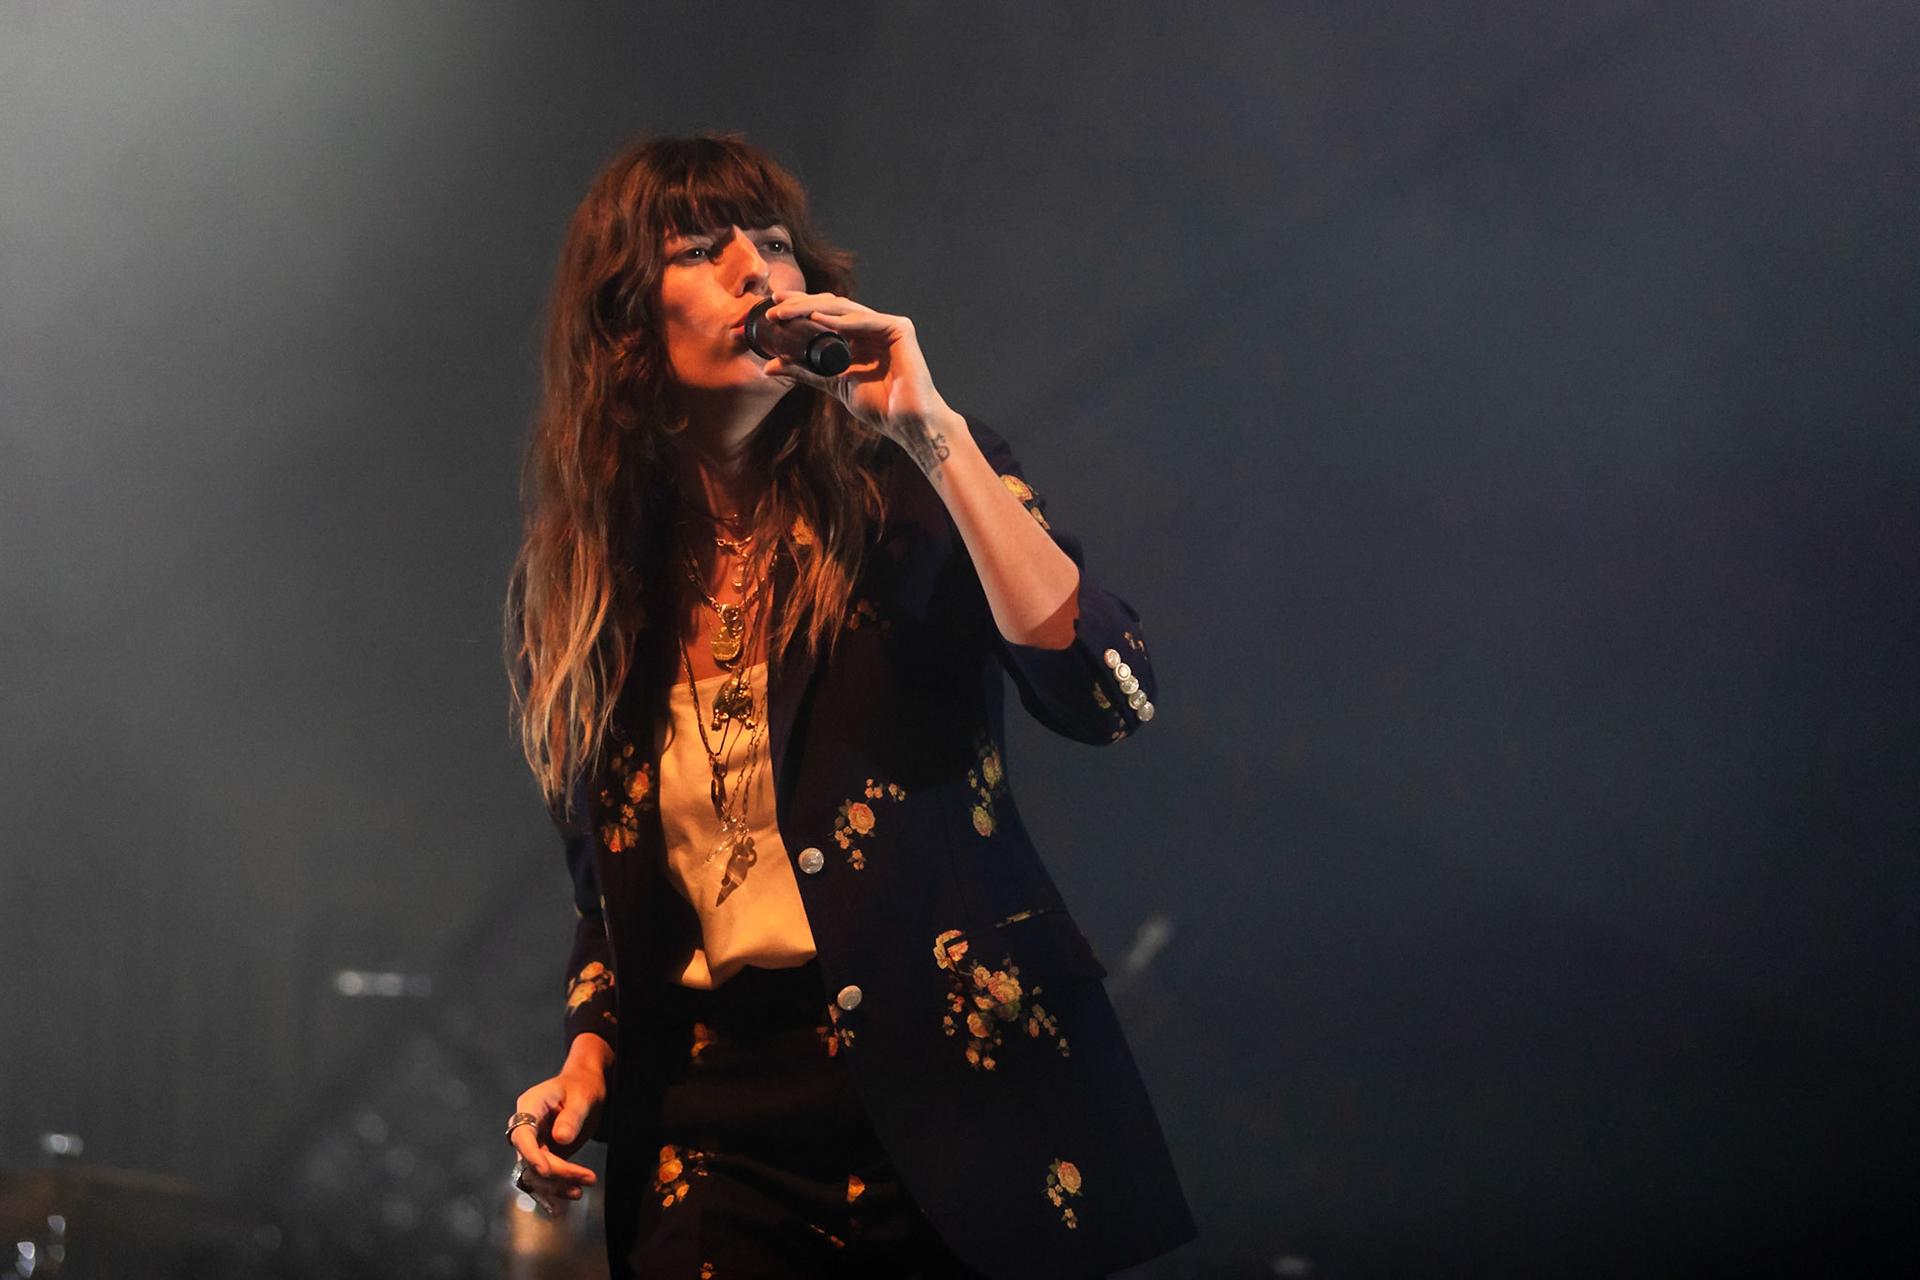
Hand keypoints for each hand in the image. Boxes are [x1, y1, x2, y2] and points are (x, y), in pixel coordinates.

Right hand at [508, 1035, 610, 1215]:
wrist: (585, 1087)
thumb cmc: (583, 1087)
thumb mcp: (583, 1097)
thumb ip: (571, 1117)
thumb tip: (560, 1141)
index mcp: (529, 1106)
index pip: (522, 1135)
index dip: (531, 1155)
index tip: (547, 1171)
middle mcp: (525, 1128)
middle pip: (530, 1158)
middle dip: (557, 1173)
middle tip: (589, 1178)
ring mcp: (532, 1144)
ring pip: (534, 1174)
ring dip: (555, 1186)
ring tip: (580, 1192)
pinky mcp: (542, 1157)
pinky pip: (540, 1179)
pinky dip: (548, 1194)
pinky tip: (556, 1212)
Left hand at [760, 290, 962, 475]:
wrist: (907, 423)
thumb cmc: (879, 407)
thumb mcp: (833, 384)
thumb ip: (805, 372)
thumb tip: (769, 367)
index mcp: (859, 337)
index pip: (826, 314)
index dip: (800, 307)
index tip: (773, 308)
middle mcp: (872, 327)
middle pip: (833, 307)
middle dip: (802, 303)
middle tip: (774, 305)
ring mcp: (887, 325)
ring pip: (845, 309)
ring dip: (813, 308)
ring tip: (787, 313)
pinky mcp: (900, 329)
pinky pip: (865, 320)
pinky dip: (840, 321)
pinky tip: (817, 320)